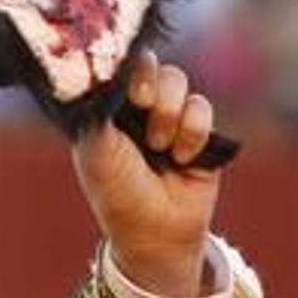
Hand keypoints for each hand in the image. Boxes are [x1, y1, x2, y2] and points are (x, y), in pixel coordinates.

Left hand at [70, 51, 220, 297]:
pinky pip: (202, 106)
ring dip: (169, 112)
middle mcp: (138, 109)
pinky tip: (181, 158)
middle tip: (142, 104)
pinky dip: (192, 130)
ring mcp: (170, 118)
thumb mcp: (96, 153)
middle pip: (152, 67)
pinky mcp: (200, 131)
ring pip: (178, 81)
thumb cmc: (116, 193)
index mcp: (108, 111)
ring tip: (159, 145)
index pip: (118, 69)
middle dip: (150, 86)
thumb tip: (98, 76)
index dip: (126, 68)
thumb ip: (95, 114)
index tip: (126, 87)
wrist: (156, 230)